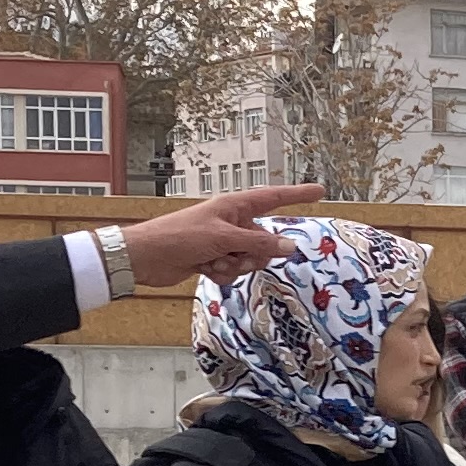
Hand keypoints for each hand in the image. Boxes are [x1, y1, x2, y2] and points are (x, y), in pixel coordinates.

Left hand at [118, 183, 314, 292]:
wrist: (146, 258)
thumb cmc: (180, 236)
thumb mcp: (224, 239)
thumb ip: (259, 243)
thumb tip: (291, 246)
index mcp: (234, 206)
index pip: (274, 198)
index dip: (297, 195)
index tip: (320, 191)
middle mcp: (232, 222)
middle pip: (265, 240)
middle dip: (253, 254)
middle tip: (233, 256)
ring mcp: (224, 242)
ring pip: (250, 259)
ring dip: (235, 266)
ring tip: (212, 262)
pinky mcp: (214, 259)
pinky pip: (234, 270)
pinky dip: (223, 274)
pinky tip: (204, 270)